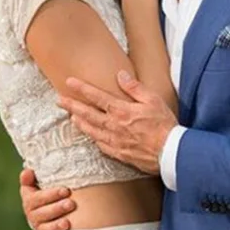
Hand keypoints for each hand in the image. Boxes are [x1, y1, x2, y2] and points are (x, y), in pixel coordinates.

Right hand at [19, 168, 74, 229]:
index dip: (50, 195)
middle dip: (56, 209)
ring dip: (55, 226)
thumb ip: (34, 177)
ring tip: (68, 222)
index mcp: (30, 199)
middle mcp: (33, 214)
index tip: (66, 190)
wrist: (59, 201)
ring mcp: (40, 226)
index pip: (36, 198)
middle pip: (41, 214)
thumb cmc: (52, 188)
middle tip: (71, 204)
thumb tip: (27, 171)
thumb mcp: (44, 180)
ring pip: (44, 228)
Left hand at [58, 71, 175, 173]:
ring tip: (71, 117)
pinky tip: (90, 136)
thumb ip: (135, 88)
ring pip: (91, 130)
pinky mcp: (119, 153)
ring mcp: (114, 141)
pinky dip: (93, 139)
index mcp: (122, 111)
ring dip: (79, 122)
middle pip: (88, 114)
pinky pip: (100, 145)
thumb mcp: (154, 100)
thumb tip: (121, 75)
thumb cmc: (164, 124)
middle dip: (72, 106)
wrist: (170, 152)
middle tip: (59, 100)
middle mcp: (114, 126)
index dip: (82, 89)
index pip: (97, 97)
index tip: (70, 82)